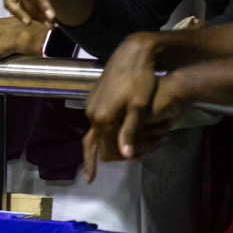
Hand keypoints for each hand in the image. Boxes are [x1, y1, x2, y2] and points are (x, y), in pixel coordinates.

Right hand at [81, 32, 171, 181]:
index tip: (93, 178)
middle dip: (96, 157)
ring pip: (95, 130)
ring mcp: (92, 103)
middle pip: (93, 141)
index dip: (98, 163)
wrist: (132, 55)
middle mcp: (92, 112)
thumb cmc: (140, 81)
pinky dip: (103, 131)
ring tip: (105, 156)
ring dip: (102, 143)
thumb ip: (131, 131)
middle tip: (94, 172)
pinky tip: (111, 133)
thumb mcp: (140, 108)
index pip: (99, 148)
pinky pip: (97, 120)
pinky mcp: (95, 96)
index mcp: (102, 118)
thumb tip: (127, 154)